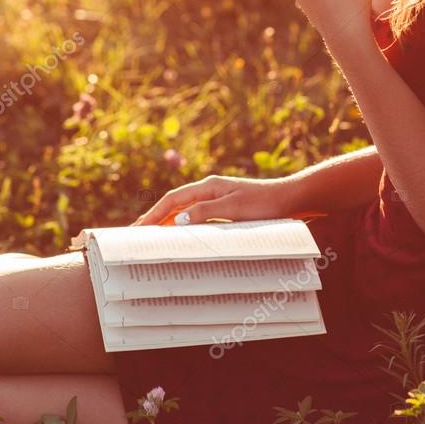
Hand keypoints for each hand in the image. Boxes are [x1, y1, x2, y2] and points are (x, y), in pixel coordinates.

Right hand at [130, 174, 303, 225]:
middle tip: (134, 234)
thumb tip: (177, 220)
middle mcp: (209, 190)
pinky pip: (196, 217)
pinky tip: (178, 236)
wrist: (290, 199)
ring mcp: (216, 199)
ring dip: (166, 222)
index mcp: (208, 186)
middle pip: (174, 204)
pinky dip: (183, 225)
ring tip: (149, 237)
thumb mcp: (235, 208)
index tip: (137, 228)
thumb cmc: (265, 203)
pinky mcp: (224, 208)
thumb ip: (206, 212)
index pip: (173, 200)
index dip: (153, 214)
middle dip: (154, 218)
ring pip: (184, 211)